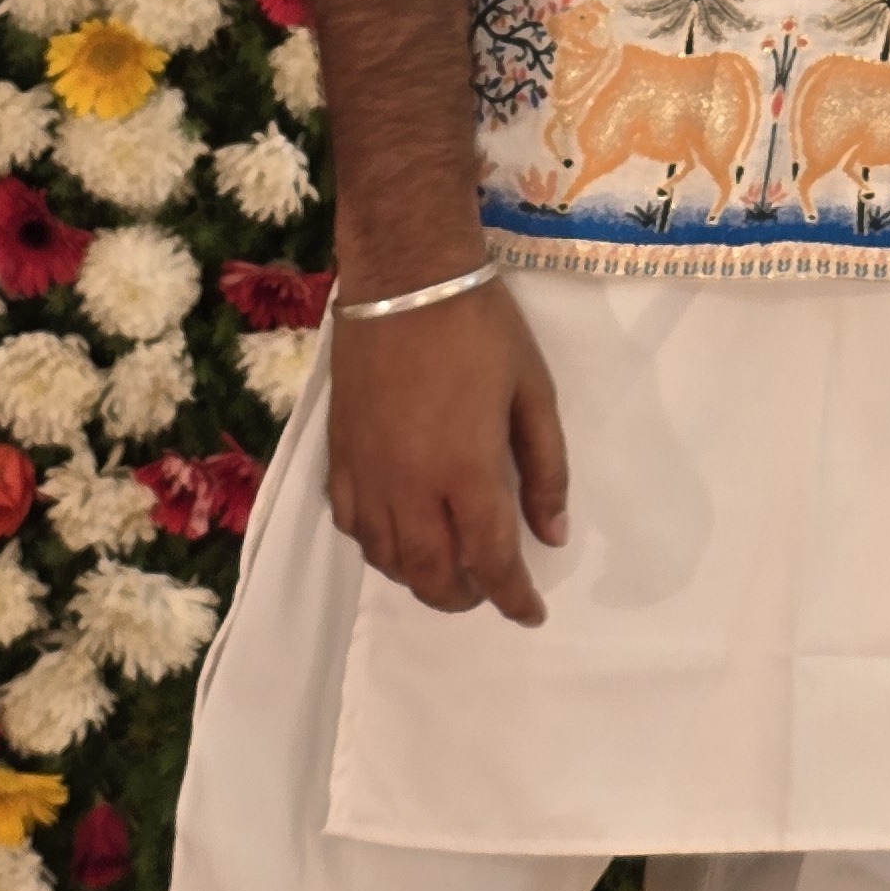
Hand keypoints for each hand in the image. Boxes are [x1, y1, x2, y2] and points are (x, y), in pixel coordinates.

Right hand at [326, 276, 569, 624]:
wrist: (404, 277)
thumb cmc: (479, 327)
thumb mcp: (533, 391)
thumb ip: (545, 469)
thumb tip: (551, 535)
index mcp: (466, 471)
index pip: (492, 560)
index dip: (514, 598)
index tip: (532, 613)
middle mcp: (410, 486)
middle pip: (432, 575)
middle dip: (464, 597)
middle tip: (489, 589)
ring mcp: (367, 474)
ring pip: (386, 559)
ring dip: (420, 577)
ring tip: (448, 567)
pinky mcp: (338, 455)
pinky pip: (350, 524)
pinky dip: (377, 544)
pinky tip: (397, 532)